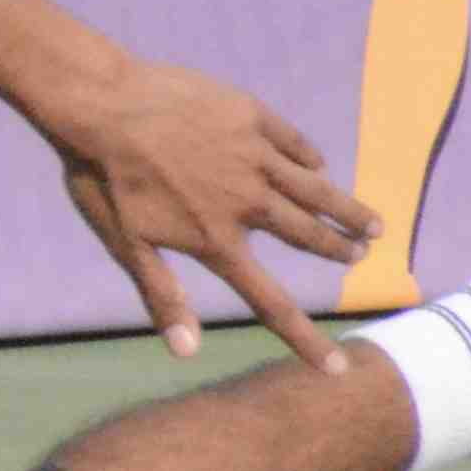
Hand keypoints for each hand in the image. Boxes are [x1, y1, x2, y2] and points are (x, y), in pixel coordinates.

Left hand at [50, 58, 377, 370]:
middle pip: (308, 235)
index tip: (336, 368)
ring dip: (345, 209)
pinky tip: (317, 165)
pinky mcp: (248, 114)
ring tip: (372, 223)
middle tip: (360, 254)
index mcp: (216, 239)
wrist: (97, 102)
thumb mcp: (124, 242)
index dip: (305, 339)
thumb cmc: (101, 176)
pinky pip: (291, 141)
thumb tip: (187, 353)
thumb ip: (161, 295)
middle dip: (338, 249)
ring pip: (314, 189)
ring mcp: (252, 154)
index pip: (271, 303)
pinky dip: (308, 157)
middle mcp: (246, 201)